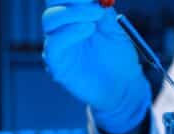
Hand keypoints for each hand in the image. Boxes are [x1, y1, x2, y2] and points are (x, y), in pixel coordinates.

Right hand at [43, 1, 151, 133]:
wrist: (123, 87)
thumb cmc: (120, 58)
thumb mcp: (115, 29)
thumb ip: (104, 12)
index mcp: (75, 17)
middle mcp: (62, 28)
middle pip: (52, 3)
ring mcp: (58, 44)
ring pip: (50, 19)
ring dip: (73, 13)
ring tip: (96, 16)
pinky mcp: (57, 63)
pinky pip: (53, 44)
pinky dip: (69, 32)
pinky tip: (87, 29)